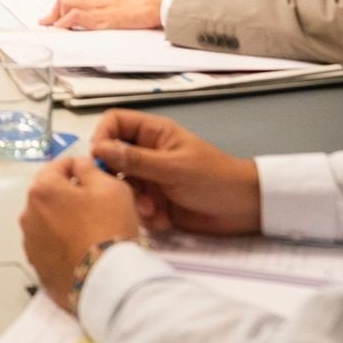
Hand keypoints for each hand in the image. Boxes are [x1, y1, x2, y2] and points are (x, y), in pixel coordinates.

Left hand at [20, 155, 137, 310]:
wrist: (105, 281)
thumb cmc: (109, 228)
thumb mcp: (110, 187)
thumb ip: (89, 169)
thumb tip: (78, 166)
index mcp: (42, 189)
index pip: (58, 166)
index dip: (78, 167)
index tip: (94, 175)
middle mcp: (27, 213)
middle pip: (49, 194)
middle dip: (68, 194)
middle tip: (95, 204)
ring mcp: (29, 242)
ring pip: (46, 220)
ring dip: (62, 219)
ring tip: (88, 230)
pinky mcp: (36, 266)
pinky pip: (48, 245)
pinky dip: (60, 243)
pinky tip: (79, 249)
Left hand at [39, 0, 164, 29]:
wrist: (161, 3)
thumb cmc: (147, 4)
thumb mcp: (122, 4)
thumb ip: (108, 9)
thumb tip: (96, 19)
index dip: (58, 7)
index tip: (51, 17)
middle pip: (66, 0)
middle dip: (53, 12)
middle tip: (46, 23)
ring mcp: (102, 8)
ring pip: (69, 6)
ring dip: (57, 18)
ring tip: (51, 28)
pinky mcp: (107, 19)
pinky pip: (81, 18)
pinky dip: (69, 23)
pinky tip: (65, 30)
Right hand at [89, 109, 261, 236]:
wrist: (244, 209)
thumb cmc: (214, 179)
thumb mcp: (173, 168)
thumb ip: (135, 160)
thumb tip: (99, 149)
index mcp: (153, 133)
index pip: (115, 123)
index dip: (102, 136)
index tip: (99, 159)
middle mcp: (148, 153)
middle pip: (112, 157)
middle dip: (115, 177)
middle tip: (122, 191)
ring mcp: (151, 178)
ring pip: (122, 184)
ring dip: (132, 199)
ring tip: (151, 210)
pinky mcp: (156, 201)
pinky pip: (136, 205)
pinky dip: (146, 214)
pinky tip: (162, 219)